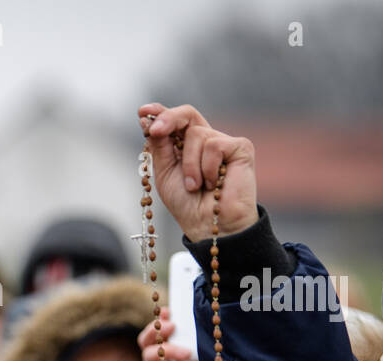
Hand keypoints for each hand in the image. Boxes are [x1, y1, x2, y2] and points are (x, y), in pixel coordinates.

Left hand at [137, 103, 257, 242]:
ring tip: (195, 186)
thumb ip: (159, 147)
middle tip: (155, 130)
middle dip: (168, 119)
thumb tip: (148, 121)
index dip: (159, 113)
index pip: (175, 122)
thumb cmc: (188, 205)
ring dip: (189, 165)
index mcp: (186, 146)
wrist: (208, 225)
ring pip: (197, 134)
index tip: (143, 112)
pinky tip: (213, 183)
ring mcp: (223, 143)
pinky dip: (206, 167)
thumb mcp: (165, 173)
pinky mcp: (240, 147)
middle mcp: (206, 140)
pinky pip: (214, 145)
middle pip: (187, 114)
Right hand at [138, 310, 206, 360]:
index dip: (160, 322)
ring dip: (166, 350)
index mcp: (175, 358)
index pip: (160, 335)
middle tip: (171, 327)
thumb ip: (204, 350)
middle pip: (147, 343)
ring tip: (186, 353)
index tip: (169, 311)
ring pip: (148, 358)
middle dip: (157, 331)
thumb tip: (206, 327)